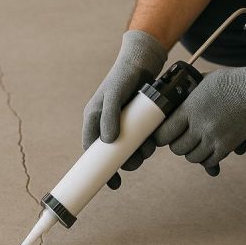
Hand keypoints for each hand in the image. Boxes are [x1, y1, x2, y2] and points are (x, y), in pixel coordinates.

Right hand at [83, 30, 166, 188]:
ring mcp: (122, 121)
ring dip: (138, 153)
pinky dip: (146, 142)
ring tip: (149, 149)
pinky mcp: (136, 119)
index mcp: (94, 117)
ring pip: (128, 146)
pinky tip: (153, 140)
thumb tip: (108, 141)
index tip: (113, 183)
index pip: (92, 149)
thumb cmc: (124, 76)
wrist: (143, 60)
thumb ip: (109, 115)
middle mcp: (106, 121)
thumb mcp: (115, 94)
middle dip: (125, 161)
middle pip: (112, 152)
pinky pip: (139, 137)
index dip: (100, 169)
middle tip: (138, 162)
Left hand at [152, 56, 245, 173]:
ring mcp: (213, 137)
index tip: (163, 134)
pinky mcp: (227, 146)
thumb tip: (173, 96)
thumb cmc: (230, 81)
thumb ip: (187, 93)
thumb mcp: (202, 82)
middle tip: (180, 139)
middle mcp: (199, 125)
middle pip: (177, 148)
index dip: (161, 136)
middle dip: (176, 144)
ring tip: (195, 145)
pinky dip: (207, 159)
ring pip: (192, 157)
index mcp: (189, 108)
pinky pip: (210, 162)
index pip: (164, 133)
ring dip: (192, 153)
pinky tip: (208, 151)